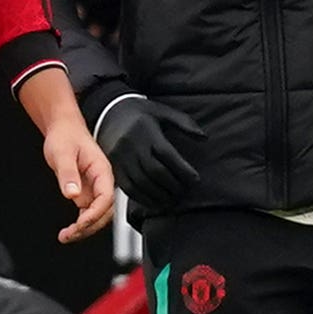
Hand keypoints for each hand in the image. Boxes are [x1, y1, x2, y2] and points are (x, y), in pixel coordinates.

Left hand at [44, 118, 116, 242]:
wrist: (63, 129)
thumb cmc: (66, 136)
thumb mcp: (63, 153)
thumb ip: (68, 174)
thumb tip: (72, 194)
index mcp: (102, 171)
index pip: (106, 198)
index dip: (95, 213)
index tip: (81, 223)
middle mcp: (101, 182)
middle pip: (104, 211)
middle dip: (89, 226)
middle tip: (70, 234)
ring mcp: (94, 189)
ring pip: (97, 215)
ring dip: (85, 229)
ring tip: (66, 236)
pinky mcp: (86, 192)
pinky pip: (87, 212)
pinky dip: (80, 224)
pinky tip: (69, 230)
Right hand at [95, 97, 202, 217]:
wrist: (109, 111)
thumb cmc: (140, 112)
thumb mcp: (163, 112)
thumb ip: (184, 123)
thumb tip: (204, 138)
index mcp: (147, 131)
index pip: (167, 154)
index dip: (182, 170)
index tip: (194, 179)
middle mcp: (132, 145)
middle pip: (155, 171)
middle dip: (172, 185)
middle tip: (184, 192)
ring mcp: (121, 158)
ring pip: (141, 182)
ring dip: (159, 195)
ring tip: (172, 200)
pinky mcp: (114, 168)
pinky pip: (128, 188)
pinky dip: (143, 198)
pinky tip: (154, 201)